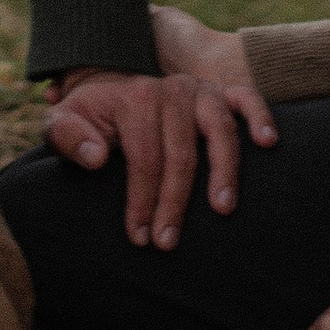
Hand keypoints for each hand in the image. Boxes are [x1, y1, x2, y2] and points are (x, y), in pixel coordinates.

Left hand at [43, 3, 277, 249]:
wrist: (110, 87)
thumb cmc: (89, 117)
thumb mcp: (63, 123)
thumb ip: (68, 137)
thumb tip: (97, 157)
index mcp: (134, 97)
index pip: (144, 156)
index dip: (142, 199)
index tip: (139, 237)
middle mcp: (171, 90)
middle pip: (180, 153)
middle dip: (174, 202)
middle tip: (168, 242)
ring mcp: (199, 89)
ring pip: (218, 130)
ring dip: (223, 170)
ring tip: (222, 209)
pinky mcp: (220, 91)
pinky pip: (246, 98)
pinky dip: (259, 116)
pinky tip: (266, 143)